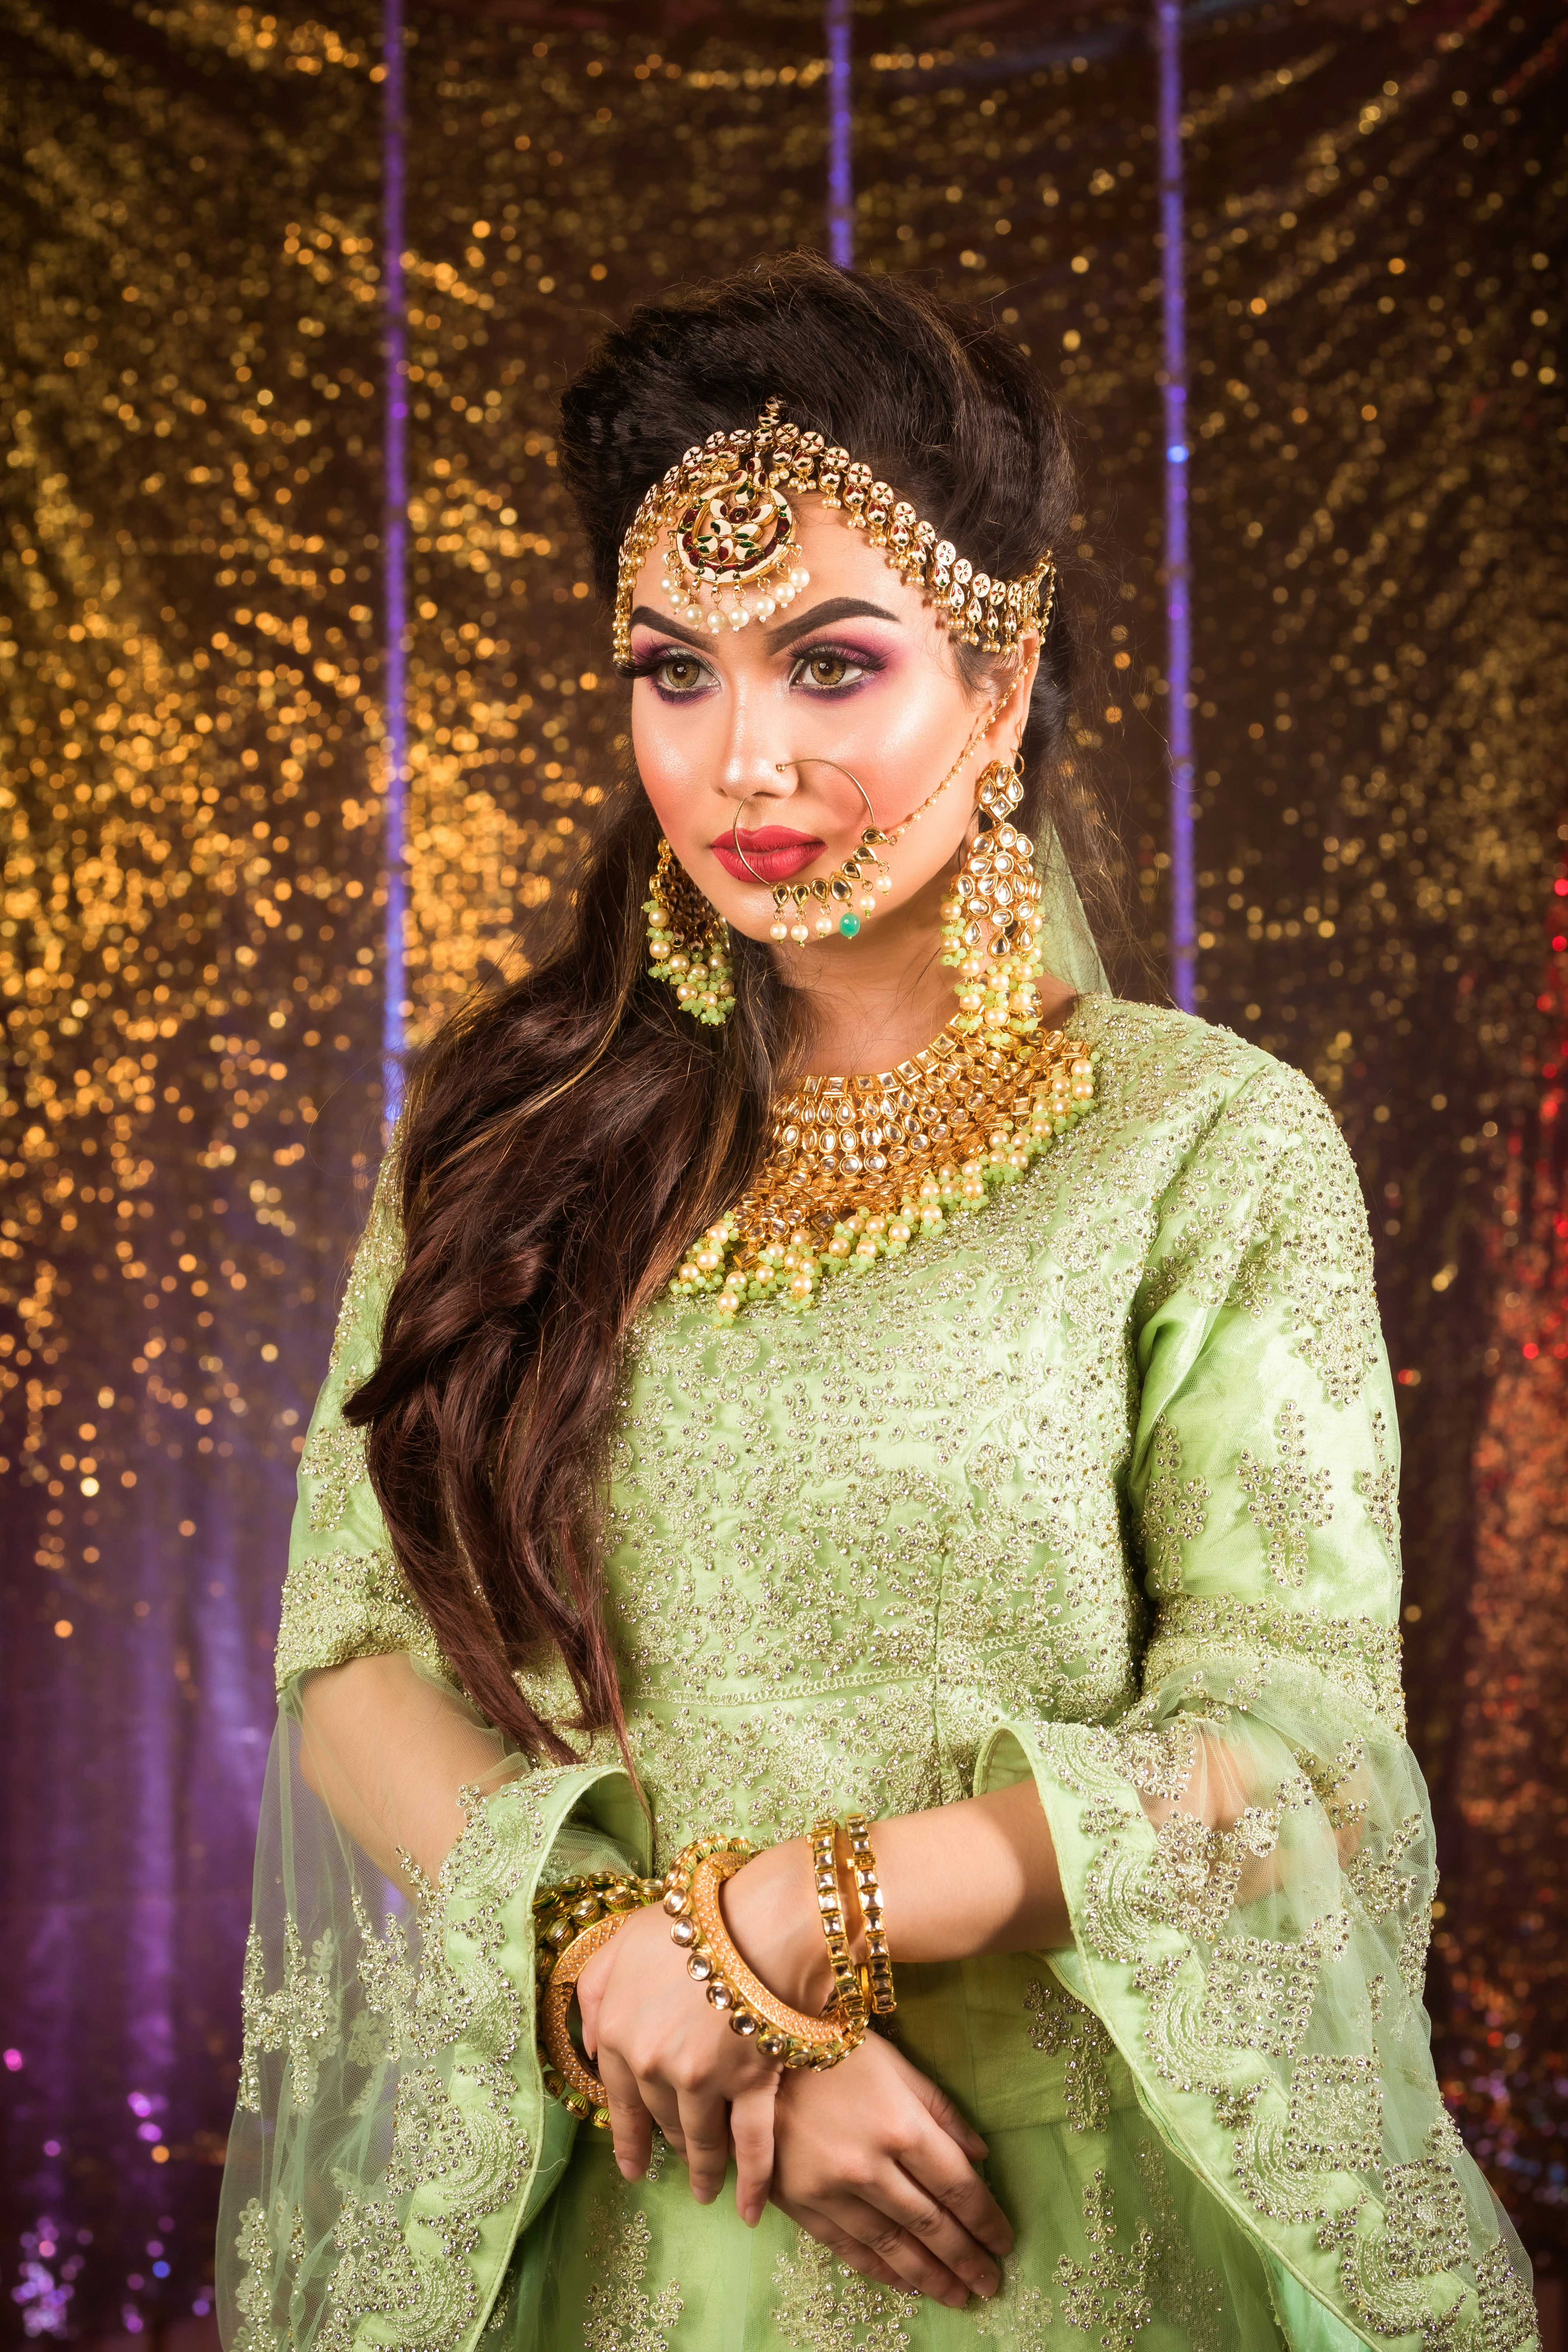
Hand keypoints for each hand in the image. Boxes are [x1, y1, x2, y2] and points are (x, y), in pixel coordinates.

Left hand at [575, 1897, 782, 2216]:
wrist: (760, 1914)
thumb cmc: (696, 1918)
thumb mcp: (625, 1940)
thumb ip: (596, 1990)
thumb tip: (588, 2043)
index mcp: (619, 2030)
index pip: (619, 2097)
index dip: (628, 2135)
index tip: (631, 2167)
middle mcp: (653, 2062)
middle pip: (661, 2118)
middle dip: (670, 2144)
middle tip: (682, 2166)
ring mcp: (702, 2077)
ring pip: (701, 2138)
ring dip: (705, 2170)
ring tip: (709, 2192)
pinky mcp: (751, 2081)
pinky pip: (750, 2146)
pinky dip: (749, 2182)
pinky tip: (746, 2209)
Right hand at [770, 2033, 1011, 2308]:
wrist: (757, 2051)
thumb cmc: (835, 2050)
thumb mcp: (896, 2065)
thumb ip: (941, 2111)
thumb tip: (981, 2154)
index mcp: (901, 2125)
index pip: (957, 2185)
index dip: (985, 2218)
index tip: (1005, 2242)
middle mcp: (870, 2165)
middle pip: (930, 2223)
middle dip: (965, 2259)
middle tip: (990, 2284)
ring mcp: (832, 2189)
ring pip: (892, 2245)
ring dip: (930, 2277)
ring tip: (957, 2297)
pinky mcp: (800, 2203)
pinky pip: (848, 2248)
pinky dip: (880, 2271)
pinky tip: (904, 2285)